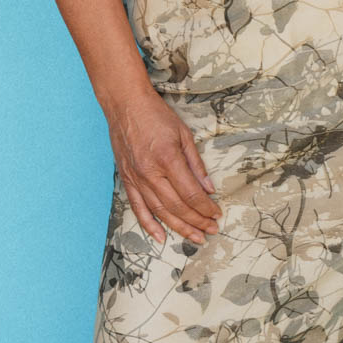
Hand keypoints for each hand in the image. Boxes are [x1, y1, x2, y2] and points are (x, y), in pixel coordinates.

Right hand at [107, 82, 222, 245]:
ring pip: (160, 212)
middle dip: (197, 221)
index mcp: (168, 158)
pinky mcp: (127, 179)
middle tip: (212, 230)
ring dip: (179, 227)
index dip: (206, 208)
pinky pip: (137, 208)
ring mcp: (136, 178)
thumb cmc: (156, 115)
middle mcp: (150, 172)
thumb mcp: (184, 133)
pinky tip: (160, 237)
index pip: (191, 193)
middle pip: (177, 206)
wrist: (125, 104)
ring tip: (195, 237)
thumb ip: (196, 163)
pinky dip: (149, 225)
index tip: (217, 214)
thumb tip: (209, 188)